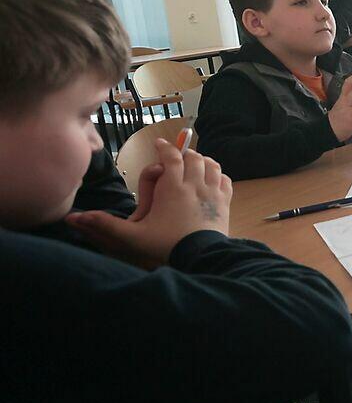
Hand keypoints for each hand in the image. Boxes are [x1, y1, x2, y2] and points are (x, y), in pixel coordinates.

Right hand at [66, 140, 231, 269]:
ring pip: (211, 165)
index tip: (159, 143)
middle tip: (176, 156)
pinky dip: (218, 175)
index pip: (172, 157)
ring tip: (195, 164)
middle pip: (194, 158)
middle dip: (184, 153)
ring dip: (203, 161)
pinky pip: (225, 180)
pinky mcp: (225, 204)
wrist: (201, 259)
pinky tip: (213, 179)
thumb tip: (73, 219)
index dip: (165, 147)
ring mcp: (213, 193)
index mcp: (173, 187)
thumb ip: (105, 225)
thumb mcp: (132, 237)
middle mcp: (195, 185)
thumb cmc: (166, 247)